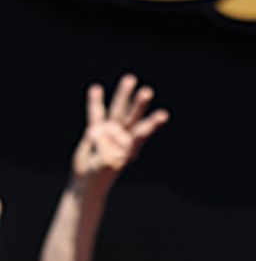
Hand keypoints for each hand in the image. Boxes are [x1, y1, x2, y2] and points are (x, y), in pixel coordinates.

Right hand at [72, 74, 169, 189]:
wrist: (87, 182)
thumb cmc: (99, 177)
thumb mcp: (104, 166)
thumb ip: (107, 151)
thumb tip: (101, 136)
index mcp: (129, 148)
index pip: (142, 132)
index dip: (152, 123)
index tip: (164, 115)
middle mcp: (122, 137)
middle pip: (132, 117)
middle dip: (139, 104)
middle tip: (148, 91)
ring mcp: (109, 132)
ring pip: (117, 110)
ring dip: (123, 95)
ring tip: (131, 78)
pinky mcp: (96, 131)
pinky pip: (96, 114)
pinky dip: (96, 102)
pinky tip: (97, 89)